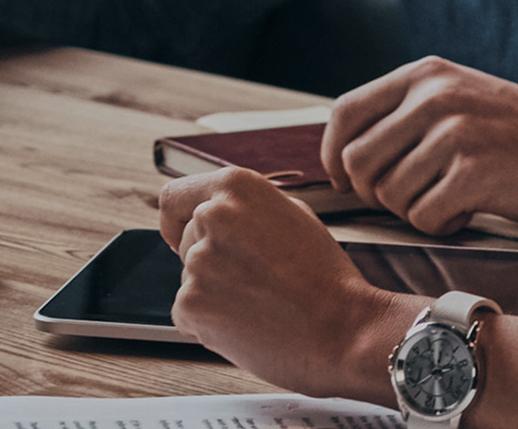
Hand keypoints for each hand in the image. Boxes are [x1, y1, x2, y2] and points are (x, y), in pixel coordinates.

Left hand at [161, 167, 405, 401]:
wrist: (343, 330)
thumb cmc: (325, 278)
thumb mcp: (293, 216)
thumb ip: (246, 209)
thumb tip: (210, 214)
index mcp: (237, 187)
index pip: (174, 197)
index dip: (178, 220)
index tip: (185, 235)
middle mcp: (212, 216)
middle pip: (185, 240)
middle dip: (211, 259)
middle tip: (255, 278)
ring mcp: (198, 261)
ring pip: (189, 278)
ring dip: (214, 293)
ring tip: (260, 301)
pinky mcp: (191, 303)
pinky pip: (186, 313)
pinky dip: (208, 322)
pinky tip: (247, 322)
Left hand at [322, 57, 517, 234]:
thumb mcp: (463, 96)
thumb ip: (410, 112)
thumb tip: (347, 153)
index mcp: (426, 74)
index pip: (345, 112)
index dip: (334, 155)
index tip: (345, 180)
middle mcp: (434, 96)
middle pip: (358, 162)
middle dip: (375, 193)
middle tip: (412, 198)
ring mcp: (453, 133)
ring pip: (388, 194)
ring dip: (414, 210)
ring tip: (451, 200)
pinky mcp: (472, 173)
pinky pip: (422, 217)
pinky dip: (440, 226)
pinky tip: (467, 212)